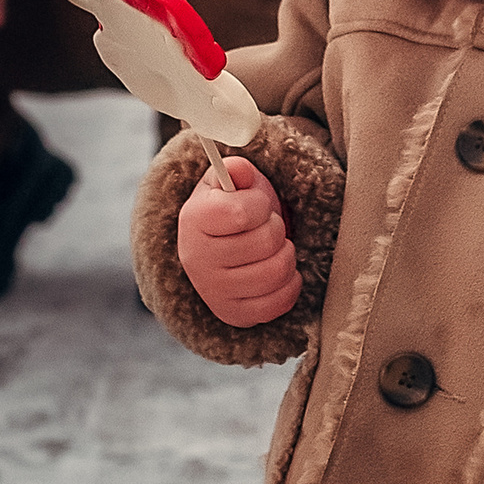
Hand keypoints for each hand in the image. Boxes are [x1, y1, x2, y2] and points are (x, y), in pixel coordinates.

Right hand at [176, 157, 301, 327]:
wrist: (220, 247)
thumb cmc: (230, 210)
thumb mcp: (230, 183)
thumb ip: (237, 170)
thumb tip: (238, 169)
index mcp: (193, 220)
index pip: (241, 213)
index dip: (260, 205)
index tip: (256, 205)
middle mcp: (197, 259)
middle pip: (266, 242)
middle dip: (277, 228)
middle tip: (268, 227)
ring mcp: (214, 291)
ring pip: (276, 272)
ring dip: (286, 255)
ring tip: (275, 248)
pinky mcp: (235, 314)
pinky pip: (279, 302)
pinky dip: (290, 284)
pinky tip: (280, 271)